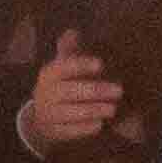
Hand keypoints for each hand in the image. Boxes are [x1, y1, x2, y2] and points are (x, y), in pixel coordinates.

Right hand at [25, 31, 125, 152]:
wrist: (41, 120)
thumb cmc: (61, 88)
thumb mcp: (63, 69)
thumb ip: (69, 51)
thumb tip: (73, 31)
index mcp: (49, 75)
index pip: (62, 68)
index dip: (80, 65)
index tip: (101, 64)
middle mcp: (45, 94)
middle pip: (68, 91)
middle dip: (93, 90)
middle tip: (119, 90)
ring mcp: (47, 114)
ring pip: (68, 112)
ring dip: (92, 110)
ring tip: (113, 109)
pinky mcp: (53, 132)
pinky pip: (68, 131)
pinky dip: (84, 128)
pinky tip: (100, 125)